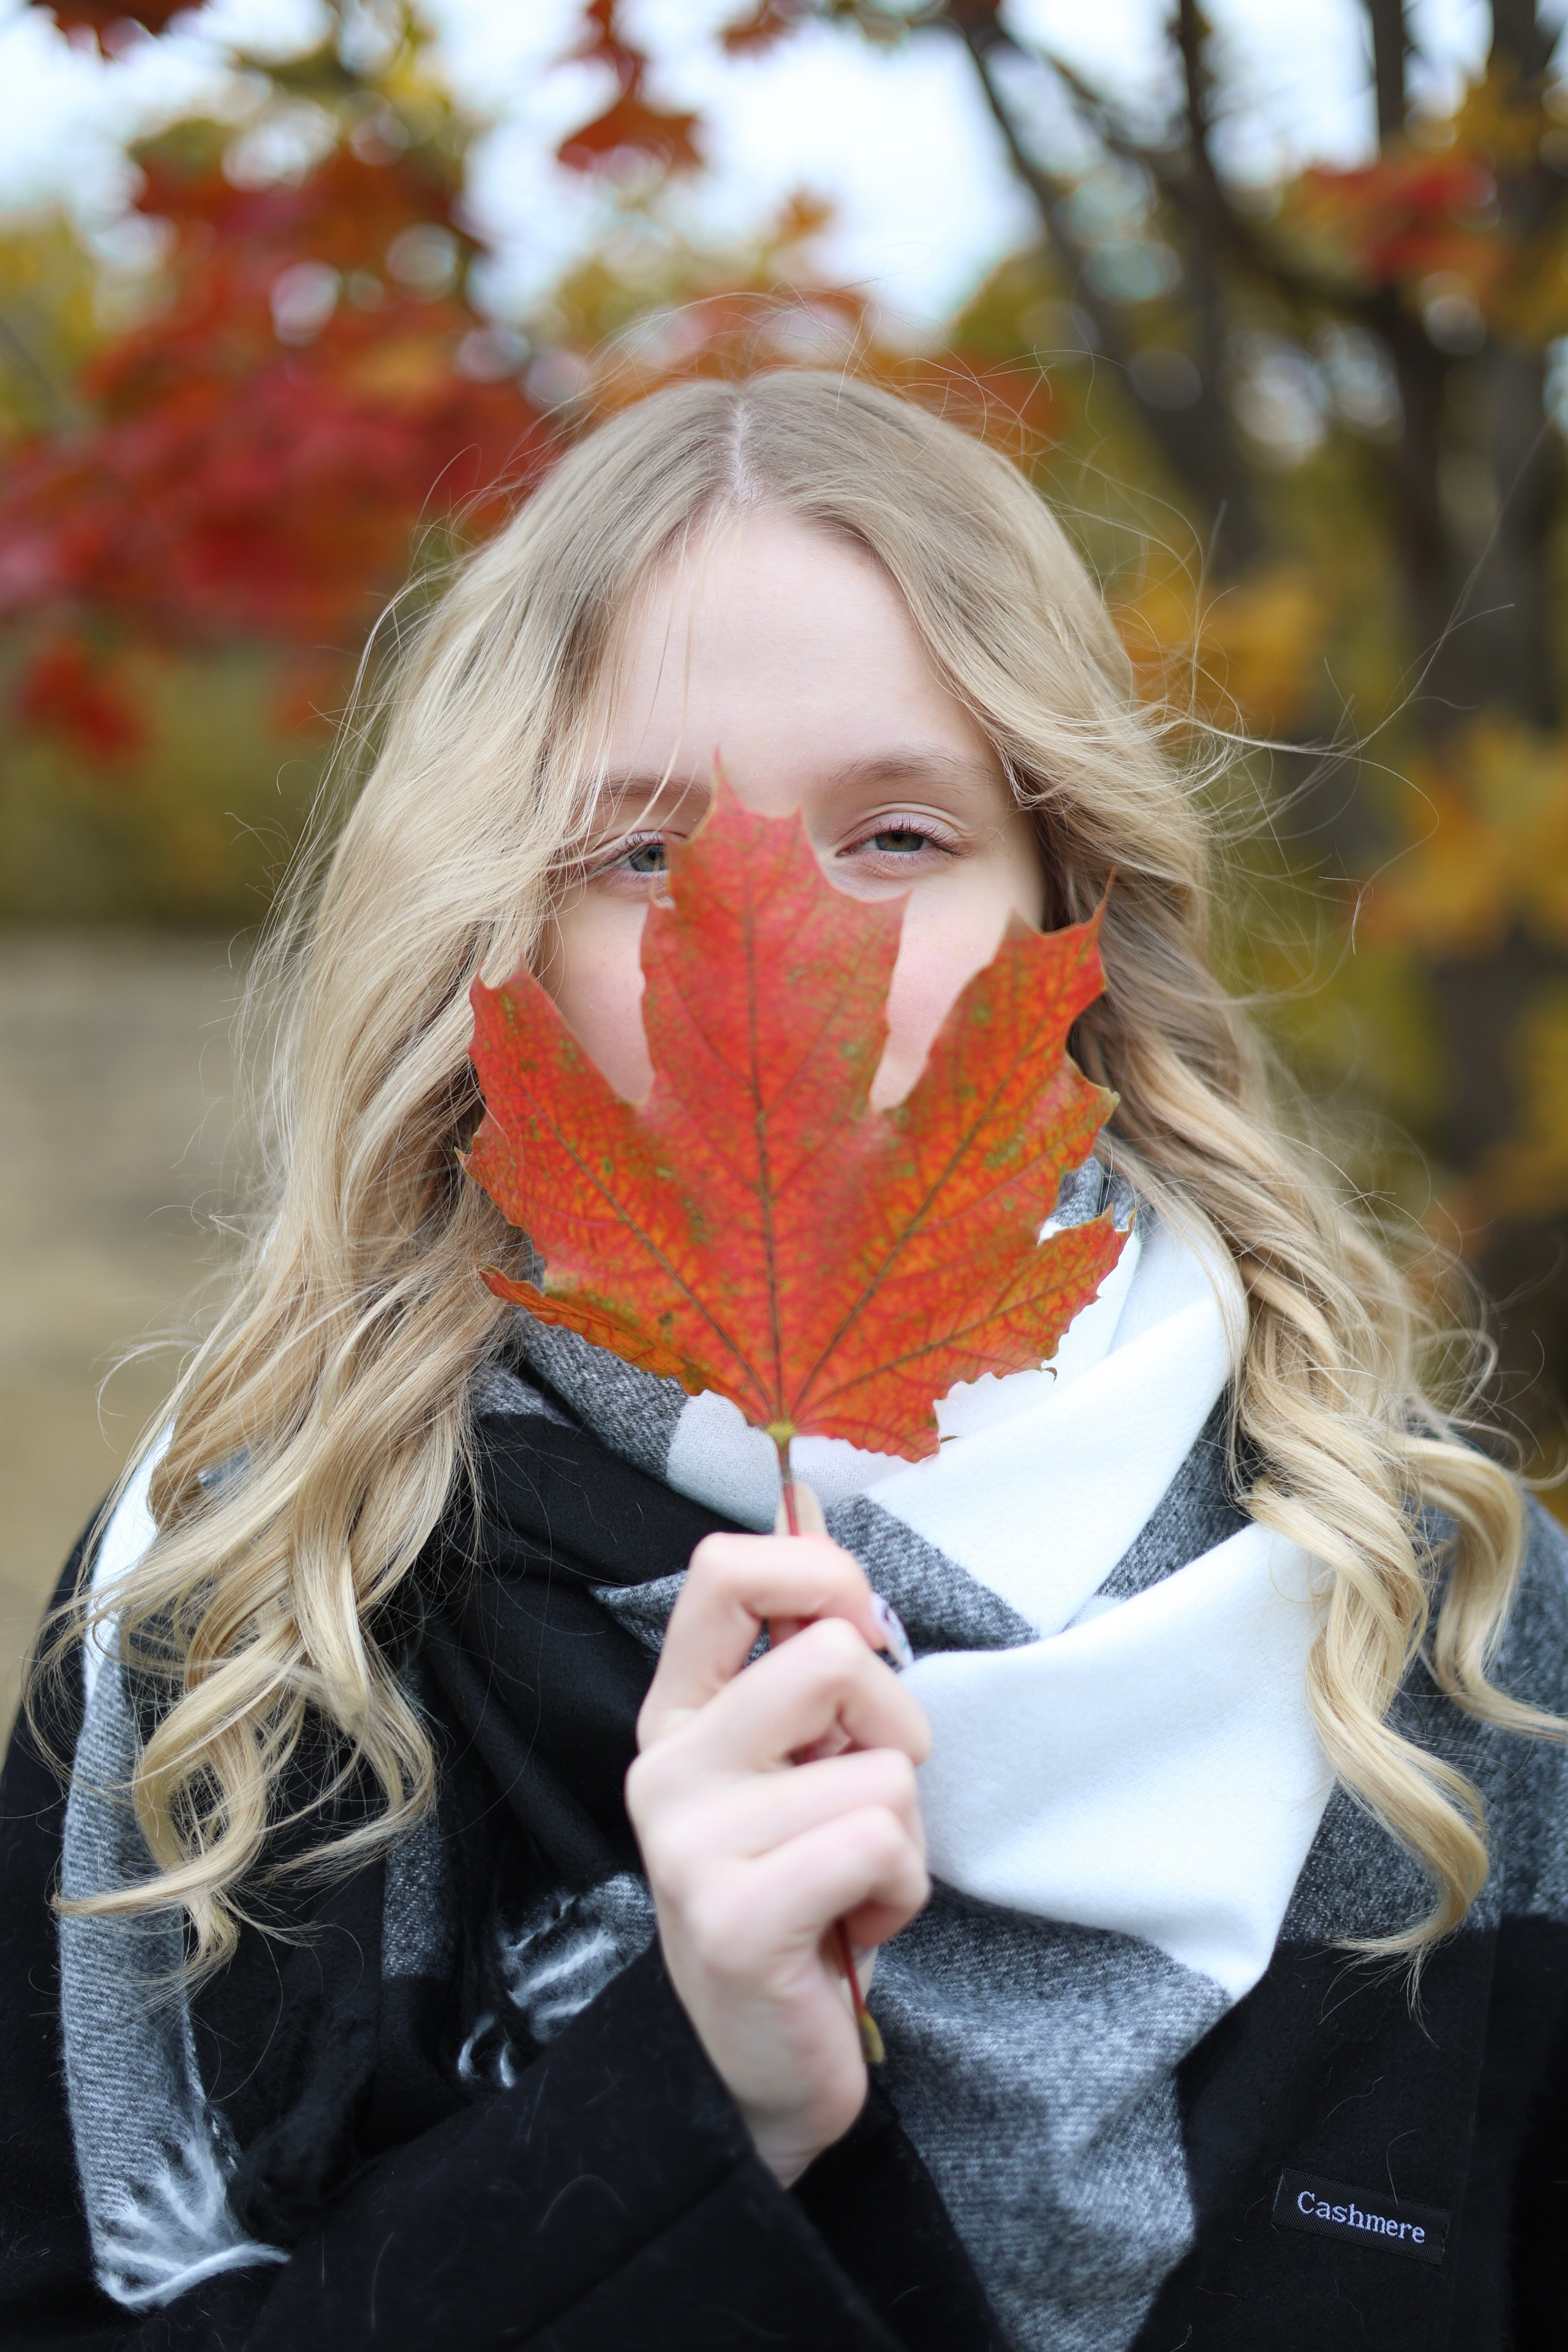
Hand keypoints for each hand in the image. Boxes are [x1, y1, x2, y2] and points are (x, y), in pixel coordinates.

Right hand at [626, 1532, 930, 2186]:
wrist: (757, 2062)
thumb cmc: (799, 1891)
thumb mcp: (791, 1763)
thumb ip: (801, 1661)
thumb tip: (816, 1525)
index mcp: (678, 1713)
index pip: (724, 1571)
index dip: (819, 1574)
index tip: (860, 1632)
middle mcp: (667, 1766)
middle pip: (833, 1657)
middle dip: (895, 1726)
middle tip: (865, 1801)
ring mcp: (691, 1842)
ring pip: (881, 1767)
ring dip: (903, 1834)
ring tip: (850, 1881)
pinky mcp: (735, 1917)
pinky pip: (878, 1844)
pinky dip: (900, 1890)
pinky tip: (852, 1927)